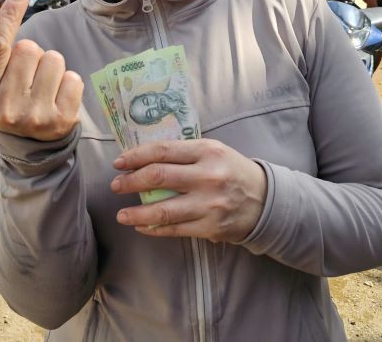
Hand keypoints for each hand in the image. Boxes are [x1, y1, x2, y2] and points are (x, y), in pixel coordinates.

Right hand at [0, 0, 82, 140]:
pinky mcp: (60, 121)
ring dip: (52, 67)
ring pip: (53, 60)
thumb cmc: (9, 98)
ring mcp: (33, 116)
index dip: (9, 15)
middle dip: (33, 54)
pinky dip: (69, 82)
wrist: (33, 143)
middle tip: (28, 77)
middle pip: (29, 48)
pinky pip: (73, 78)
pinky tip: (58, 97)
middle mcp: (4, 108)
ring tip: (44, 86)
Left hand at [111, 140, 266, 242]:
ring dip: (136, 212)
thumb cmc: (231, 171)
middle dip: (131, 182)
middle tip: (116, 185)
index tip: (119, 162)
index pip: (163, 151)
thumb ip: (182, 153)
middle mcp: (208, 176)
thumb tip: (142, 158)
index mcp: (207, 151)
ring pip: (163, 209)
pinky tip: (141, 225)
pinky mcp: (210, 227)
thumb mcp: (212, 152)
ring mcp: (209, 204)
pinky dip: (153, 228)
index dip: (136, 156)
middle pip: (159, 177)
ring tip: (121, 214)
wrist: (265, 201)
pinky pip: (174, 229)